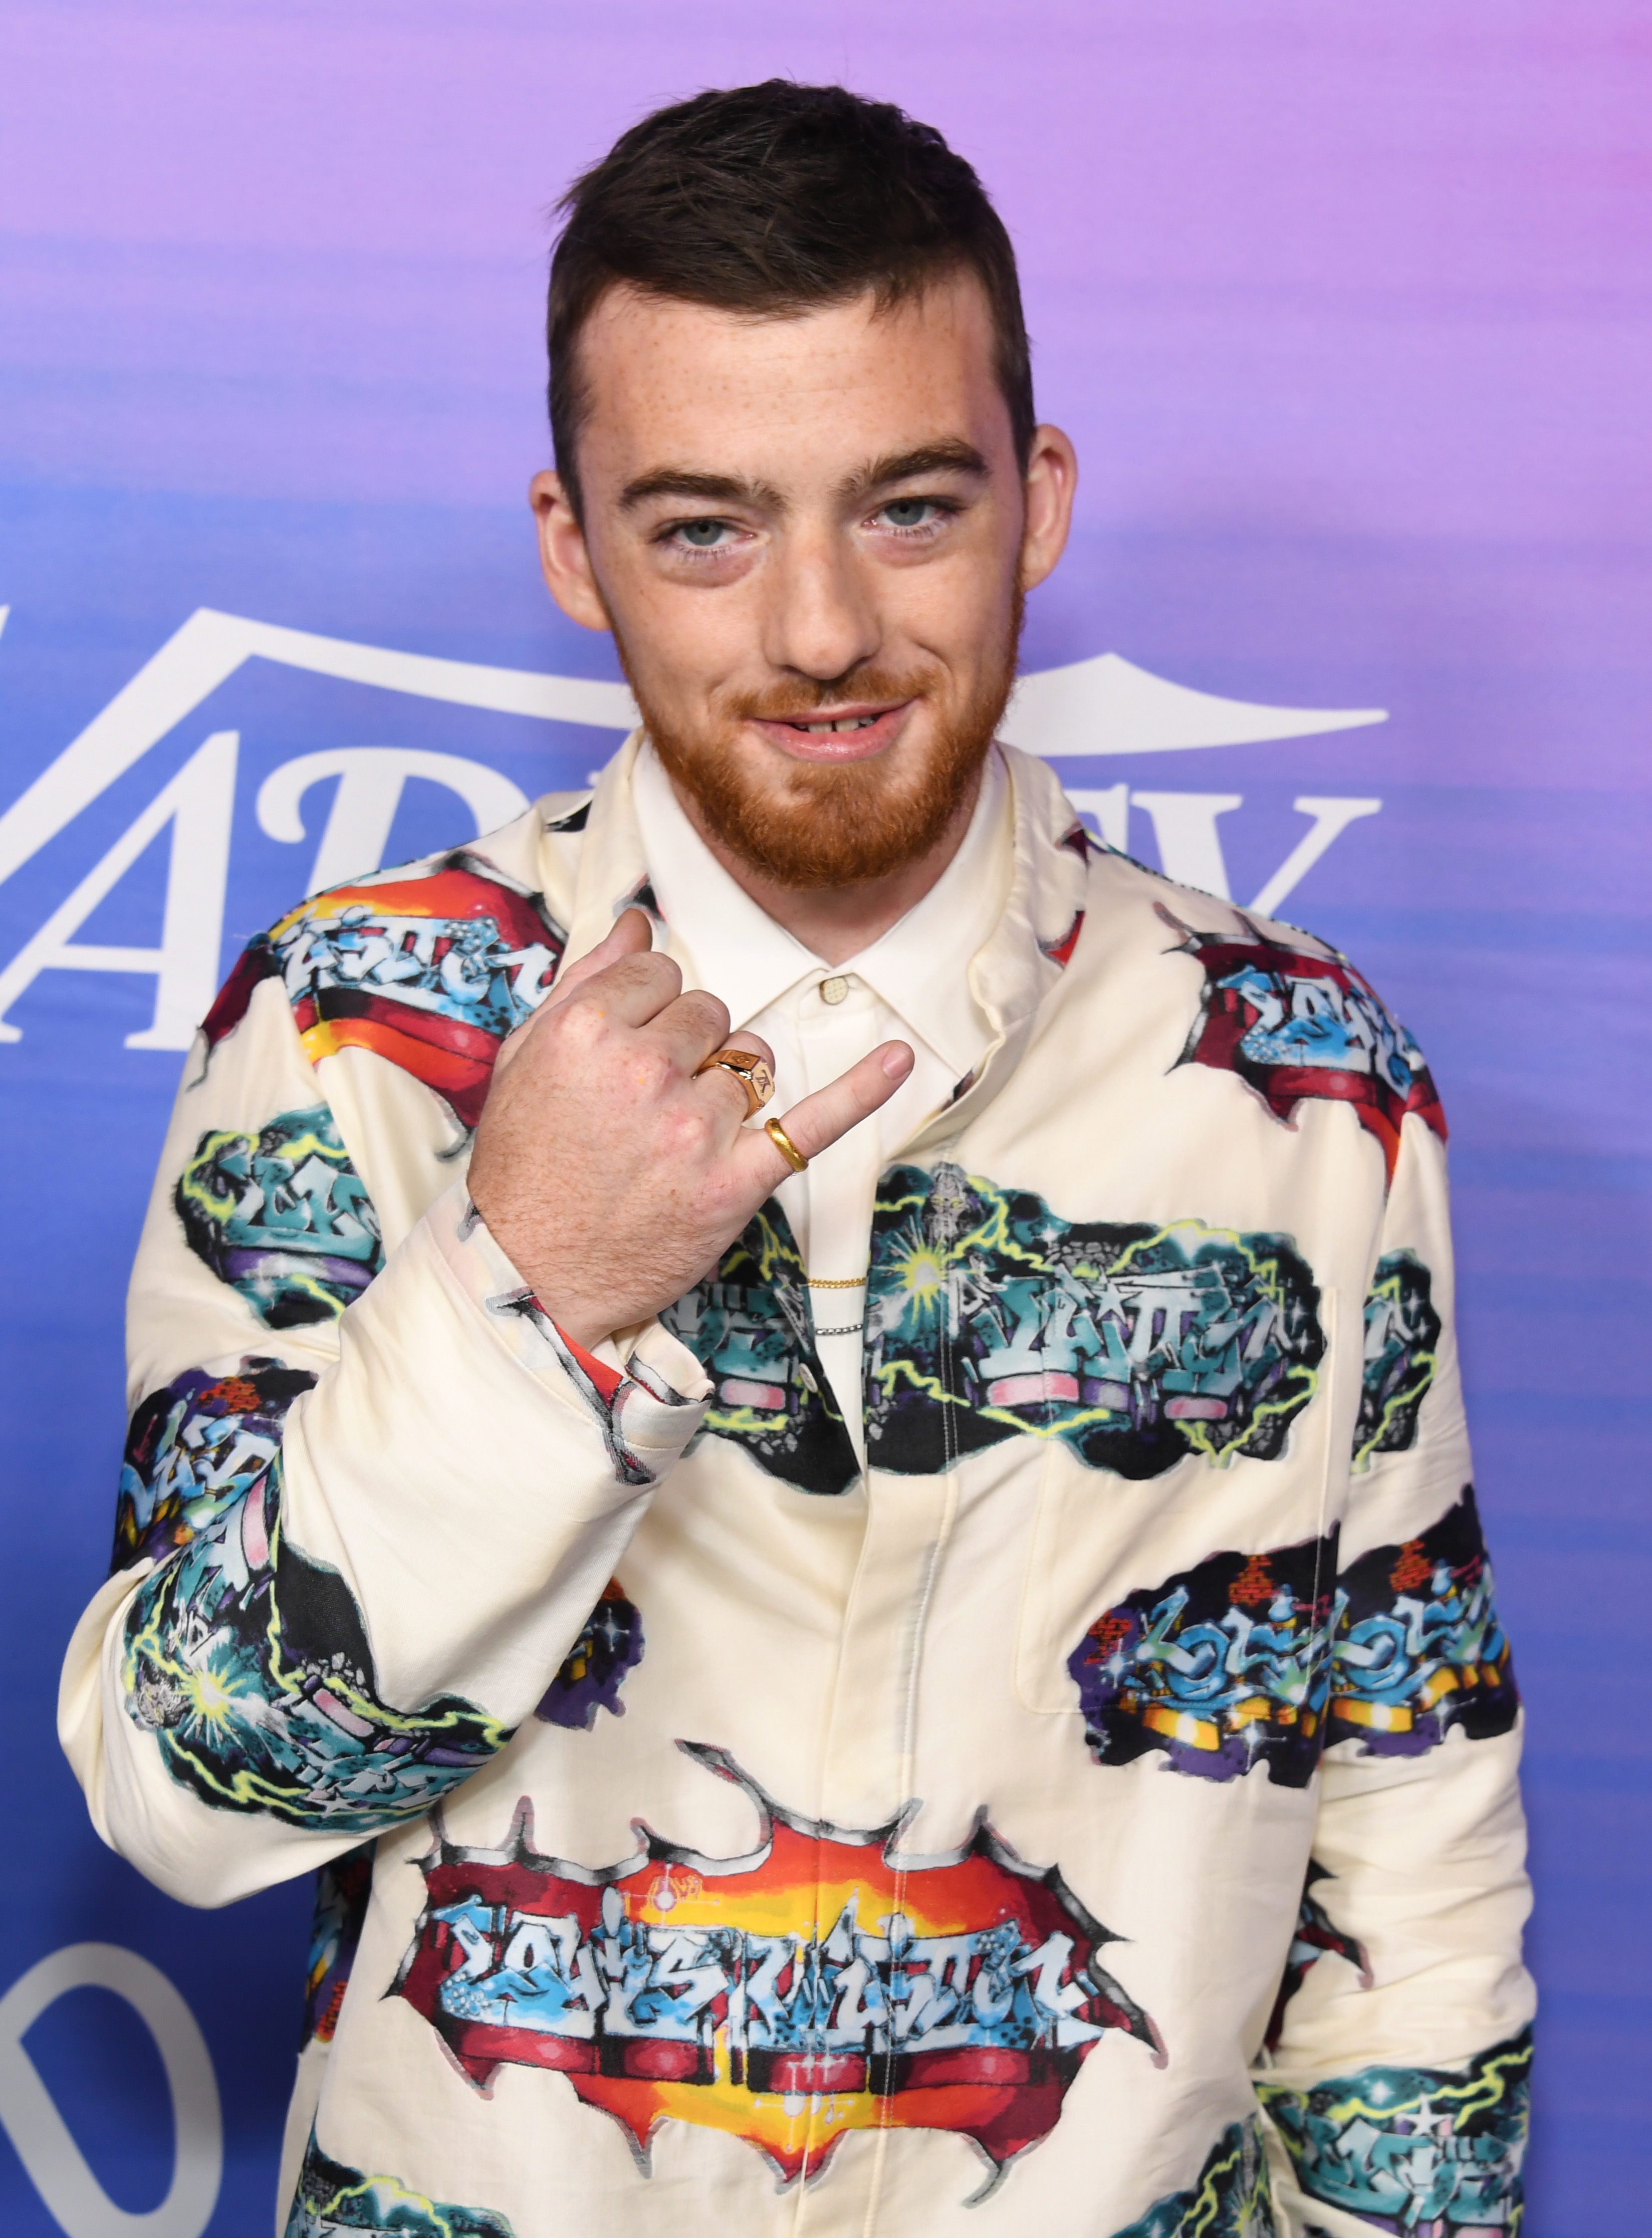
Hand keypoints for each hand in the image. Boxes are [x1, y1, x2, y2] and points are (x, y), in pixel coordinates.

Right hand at [467, 911, 913, 1348]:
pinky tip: (898, 1059)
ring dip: (730, 1084)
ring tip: (680, 1132)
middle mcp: (643, 1072)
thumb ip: (585, 980)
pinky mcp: (735, 1182)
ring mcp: (695, 1128)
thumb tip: (639, 920)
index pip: (660, 973)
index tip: (630, 1046)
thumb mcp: (526, 1060)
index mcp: (586, 1031)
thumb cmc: (523, 1168)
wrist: (528, 1278)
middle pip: (711, 1012)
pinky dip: (862, 1090)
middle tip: (648, 1100)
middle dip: (688, 1044)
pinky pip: (814, 1123)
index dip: (649, 1008)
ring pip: (753, 1059)